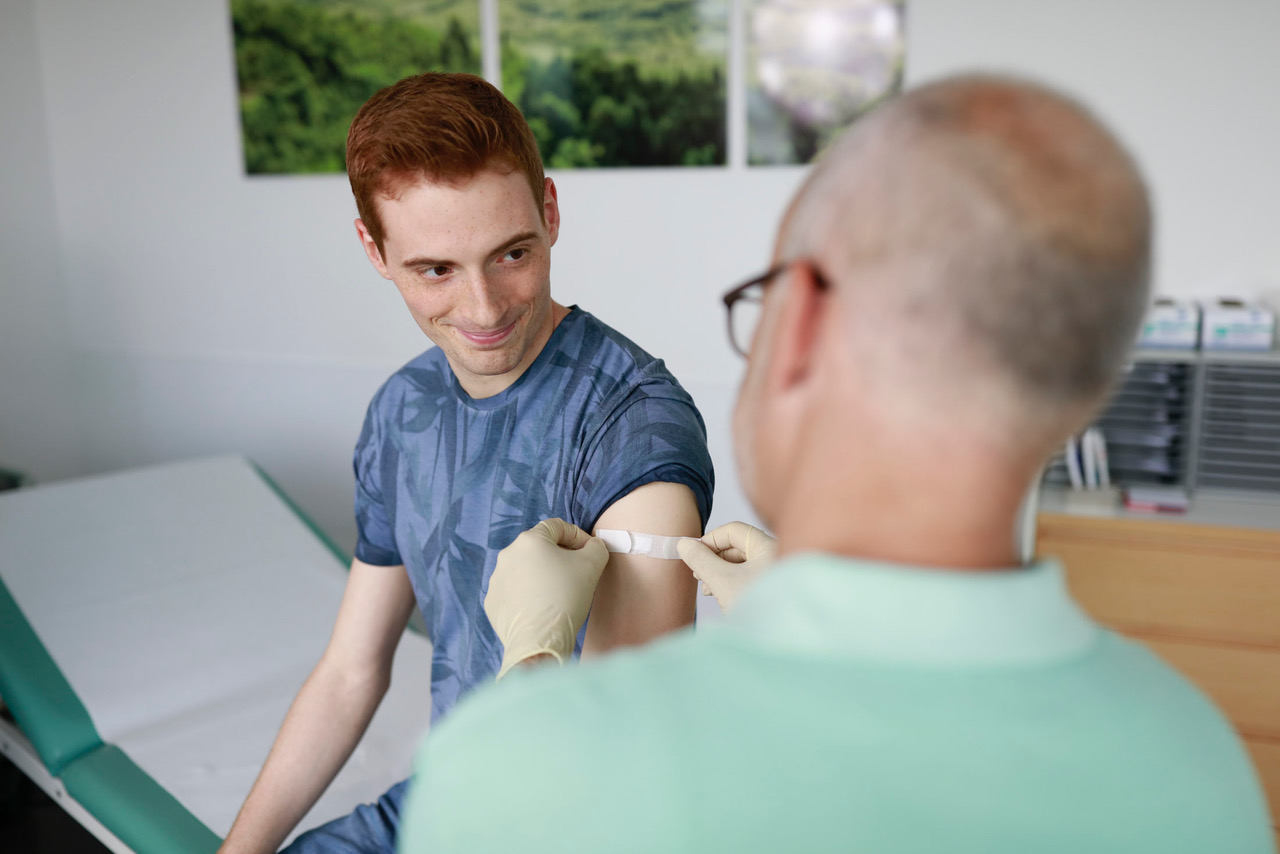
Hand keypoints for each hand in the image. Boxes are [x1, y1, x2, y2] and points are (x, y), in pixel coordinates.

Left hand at [485, 518, 608, 679]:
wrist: (539, 641)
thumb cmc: (566, 597)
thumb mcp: (592, 565)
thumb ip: (596, 547)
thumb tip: (593, 547)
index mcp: (529, 540)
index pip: (557, 527)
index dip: (577, 536)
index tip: (589, 553)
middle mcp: (507, 555)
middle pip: (539, 548)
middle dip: (559, 557)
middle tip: (576, 574)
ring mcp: (496, 580)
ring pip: (525, 571)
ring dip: (542, 576)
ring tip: (559, 594)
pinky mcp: (493, 603)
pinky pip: (514, 592)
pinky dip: (528, 596)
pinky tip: (542, 609)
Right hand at [676, 522, 777, 612]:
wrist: (782, 641)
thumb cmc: (757, 607)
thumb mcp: (722, 581)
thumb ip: (700, 560)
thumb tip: (683, 544)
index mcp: (768, 546)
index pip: (733, 530)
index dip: (710, 540)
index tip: (694, 557)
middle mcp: (776, 555)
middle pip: (737, 547)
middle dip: (713, 559)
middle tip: (698, 575)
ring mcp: (776, 573)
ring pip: (742, 564)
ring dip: (720, 573)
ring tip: (708, 590)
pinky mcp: (774, 590)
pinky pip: (749, 578)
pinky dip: (732, 584)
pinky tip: (722, 598)